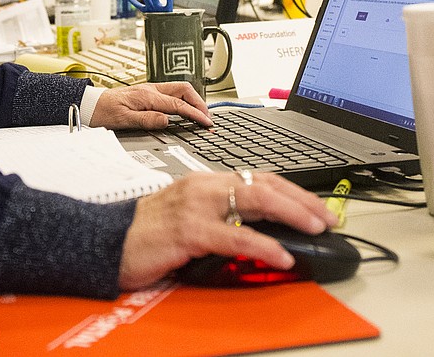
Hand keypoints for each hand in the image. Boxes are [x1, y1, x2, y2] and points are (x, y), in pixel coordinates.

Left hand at [88, 82, 211, 129]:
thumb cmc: (104, 112)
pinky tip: (185, 108)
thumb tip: (167, 121)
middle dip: (199, 102)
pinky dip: (183, 99)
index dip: (195, 114)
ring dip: (192, 99)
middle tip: (207, 117)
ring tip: (200, 113)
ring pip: (179, 89)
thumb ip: (147, 120)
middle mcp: (150, 89)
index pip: (178, 104)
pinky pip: (171, 93)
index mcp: (147, 96)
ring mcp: (149, 89)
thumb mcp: (124, 120)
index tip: (206, 122)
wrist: (90, 105)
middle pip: (184, 90)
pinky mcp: (147, 92)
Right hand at [117, 172, 337, 289]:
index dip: (292, 191)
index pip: (258, 178)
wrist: (105, 241)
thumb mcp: (187, 216)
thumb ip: (219, 216)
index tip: (317, 206)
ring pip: (255, 201)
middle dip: (302, 199)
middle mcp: (203, 187)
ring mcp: (195, 206)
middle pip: (263, 184)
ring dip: (292, 214)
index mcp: (204, 182)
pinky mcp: (188, 231)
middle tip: (328, 216)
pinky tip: (281, 255)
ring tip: (315, 227)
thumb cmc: (145, 232)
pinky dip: (263, 245)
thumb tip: (258, 230)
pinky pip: (235, 237)